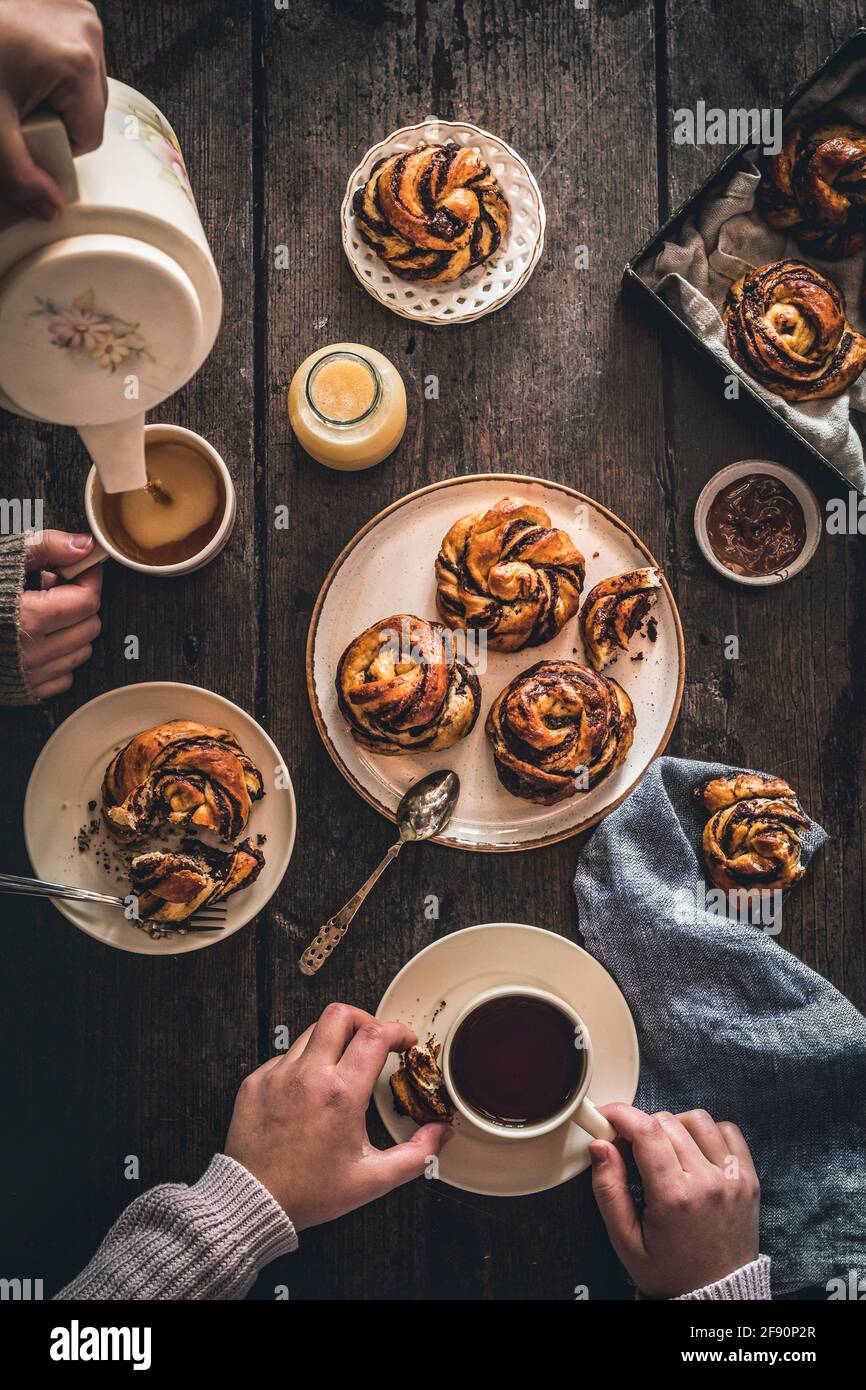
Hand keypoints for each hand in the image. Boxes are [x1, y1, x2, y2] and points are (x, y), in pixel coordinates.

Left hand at [0, 0, 105, 216]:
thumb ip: (19, 174)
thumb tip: (51, 209)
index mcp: (77, 63)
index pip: (89, 136)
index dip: (55, 143)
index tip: (24, 129)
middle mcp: (86, 33)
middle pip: (91, 108)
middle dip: (57, 115)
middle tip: (17, 103)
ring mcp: (79, 14)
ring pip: (86, 83)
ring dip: (56, 92)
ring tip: (17, 78)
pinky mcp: (69, 6)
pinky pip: (76, 54)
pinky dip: (52, 65)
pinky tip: (22, 58)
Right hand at [19, 530, 101, 697]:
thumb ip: (44, 548)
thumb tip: (83, 545)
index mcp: (27, 617)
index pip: (87, 600)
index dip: (88, 578)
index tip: (81, 568)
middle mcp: (31, 652)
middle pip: (89, 626)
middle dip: (80, 602)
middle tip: (57, 586)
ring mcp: (27, 675)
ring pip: (80, 652)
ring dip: (72, 629)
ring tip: (45, 610)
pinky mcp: (23, 691)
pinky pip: (63, 677)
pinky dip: (59, 657)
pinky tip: (38, 637)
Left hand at [225, 1003, 450, 1230]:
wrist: (253, 1202)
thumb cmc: (309, 1193)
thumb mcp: (371, 1180)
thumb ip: (415, 1155)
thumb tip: (441, 1133)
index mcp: (340, 1094)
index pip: (375, 1034)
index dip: (398, 1030)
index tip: (405, 1041)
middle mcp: (308, 1076)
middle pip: (340, 1014)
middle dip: (365, 1019)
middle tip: (374, 1040)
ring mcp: (277, 1075)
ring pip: (311, 1031)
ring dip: (333, 1040)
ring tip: (342, 1066)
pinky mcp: (255, 1082)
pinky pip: (285, 1056)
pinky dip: (304, 1063)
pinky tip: (311, 1089)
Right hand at [590, 1103, 759, 1298]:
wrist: (717, 1296)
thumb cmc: (671, 1272)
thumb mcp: (626, 1240)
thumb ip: (609, 1190)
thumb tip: (599, 1146)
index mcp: (674, 1198)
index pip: (646, 1130)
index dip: (621, 1114)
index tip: (607, 1116)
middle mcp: (707, 1182)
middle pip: (668, 1121)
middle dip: (642, 1127)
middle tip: (631, 1148)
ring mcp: (732, 1178)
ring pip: (698, 1120)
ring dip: (675, 1126)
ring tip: (664, 1152)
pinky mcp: (749, 1179)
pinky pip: (728, 1131)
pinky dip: (707, 1133)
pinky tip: (694, 1153)